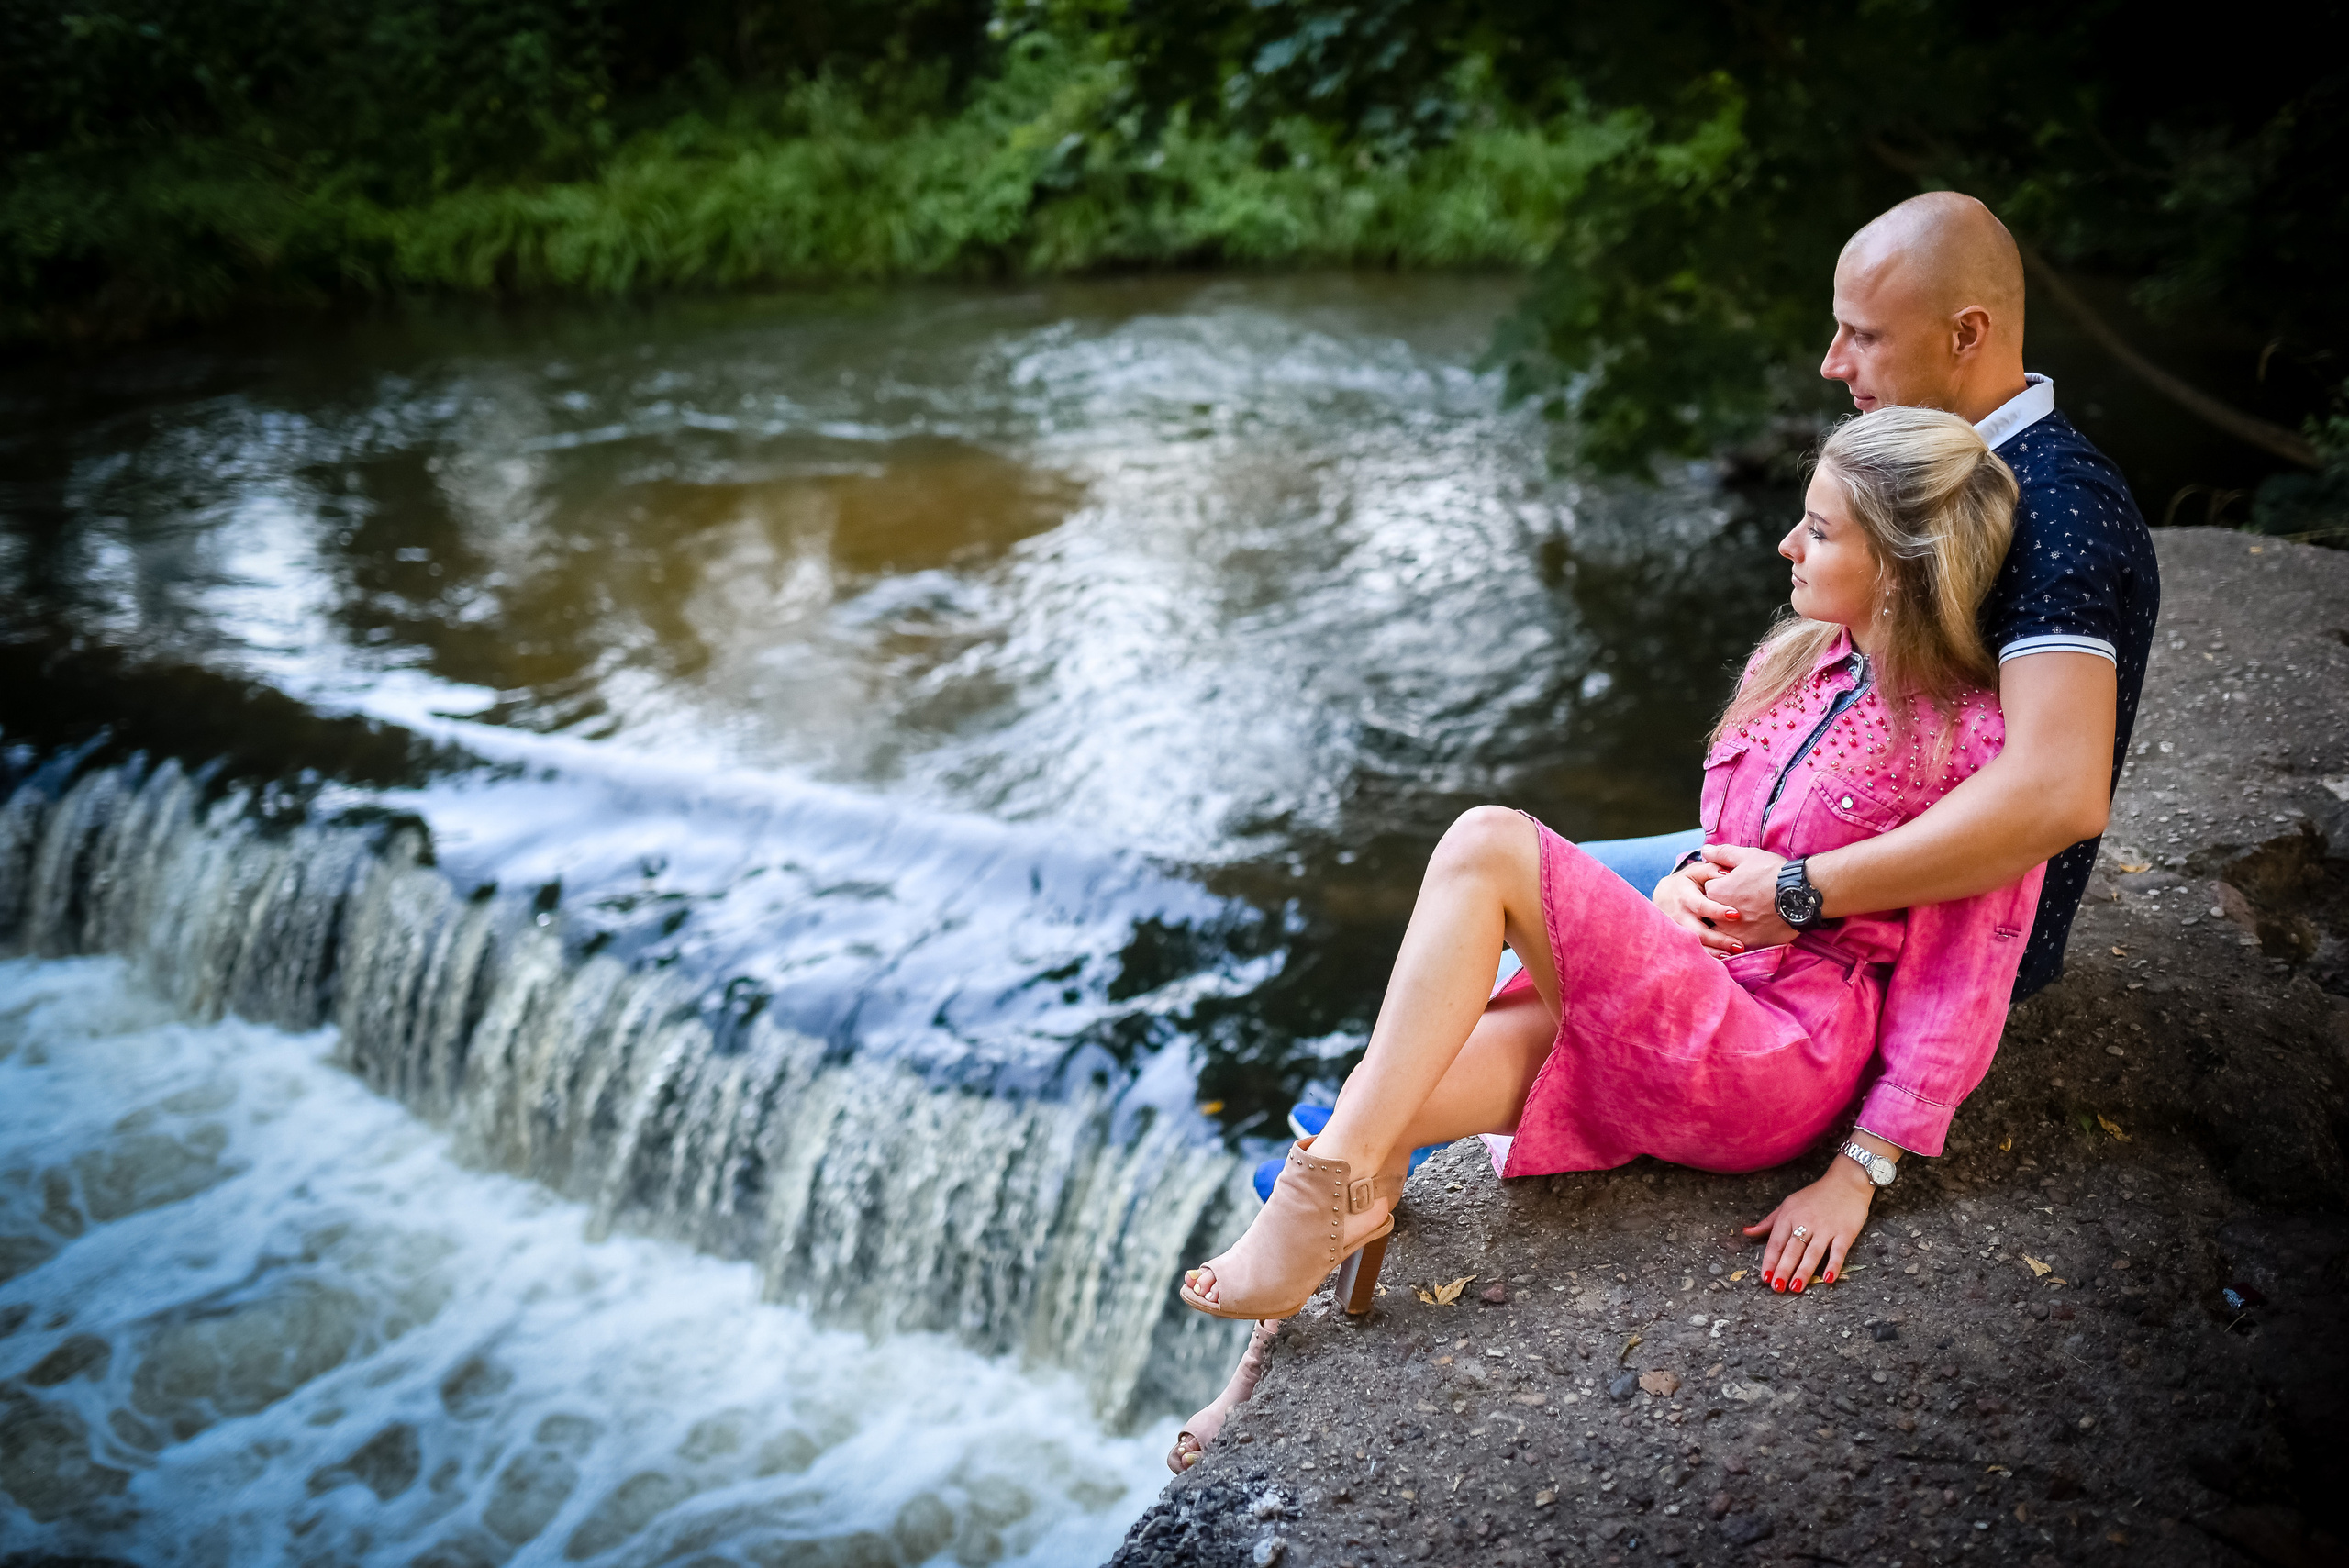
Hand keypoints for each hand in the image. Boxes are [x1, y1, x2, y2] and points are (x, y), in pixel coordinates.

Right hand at [1651, 861, 1745, 956]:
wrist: (1662, 897)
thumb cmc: (1685, 883)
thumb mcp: (1695, 872)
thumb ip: (1711, 870)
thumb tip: (1728, 874)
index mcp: (1684, 896)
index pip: (1701, 905)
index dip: (1717, 911)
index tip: (1736, 915)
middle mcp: (1679, 916)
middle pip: (1698, 931)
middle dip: (1719, 939)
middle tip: (1740, 945)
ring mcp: (1677, 931)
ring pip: (1695, 945)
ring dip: (1714, 952)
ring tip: (1733, 955)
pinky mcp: (1679, 941)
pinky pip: (1693, 952)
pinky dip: (1707, 958)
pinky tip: (1722, 960)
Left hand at [1700, 844, 1797, 948]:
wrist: (1800, 895)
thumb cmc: (1773, 873)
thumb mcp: (1747, 856)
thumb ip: (1722, 854)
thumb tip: (1705, 851)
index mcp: (1715, 891)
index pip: (1708, 888)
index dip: (1721, 883)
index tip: (1735, 882)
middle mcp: (1719, 914)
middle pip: (1713, 910)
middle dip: (1723, 904)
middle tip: (1744, 898)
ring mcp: (1733, 931)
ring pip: (1723, 928)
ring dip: (1730, 922)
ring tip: (1750, 913)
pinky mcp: (1749, 943)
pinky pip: (1738, 942)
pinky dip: (1743, 935)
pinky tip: (1755, 926)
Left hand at [1742, 1155, 1875, 1290]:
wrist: (1846, 1182)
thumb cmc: (1815, 1196)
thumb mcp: (1788, 1205)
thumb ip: (1768, 1222)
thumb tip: (1747, 1232)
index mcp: (1789, 1216)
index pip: (1776, 1242)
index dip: (1769, 1260)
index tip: (1764, 1278)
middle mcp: (1806, 1222)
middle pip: (1793, 1249)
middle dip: (1784, 1269)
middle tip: (1777, 1287)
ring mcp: (1826, 1228)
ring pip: (1813, 1252)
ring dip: (1804, 1270)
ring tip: (1796, 1287)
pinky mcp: (1845, 1232)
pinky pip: (1838, 1251)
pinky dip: (1833, 1265)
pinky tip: (1828, 1278)